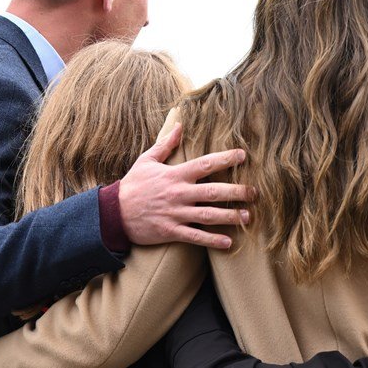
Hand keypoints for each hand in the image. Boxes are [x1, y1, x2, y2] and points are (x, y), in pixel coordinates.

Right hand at [119, 122, 255, 248]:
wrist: (113, 212)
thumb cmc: (132, 185)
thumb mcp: (147, 160)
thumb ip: (166, 144)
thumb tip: (180, 125)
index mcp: (175, 174)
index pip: (205, 164)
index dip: (225, 159)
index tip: (243, 155)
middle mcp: (179, 193)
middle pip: (214, 191)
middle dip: (237, 192)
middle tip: (255, 193)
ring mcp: (175, 213)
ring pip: (208, 215)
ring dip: (230, 216)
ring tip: (248, 217)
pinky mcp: (170, 231)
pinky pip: (195, 236)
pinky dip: (211, 240)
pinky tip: (228, 242)